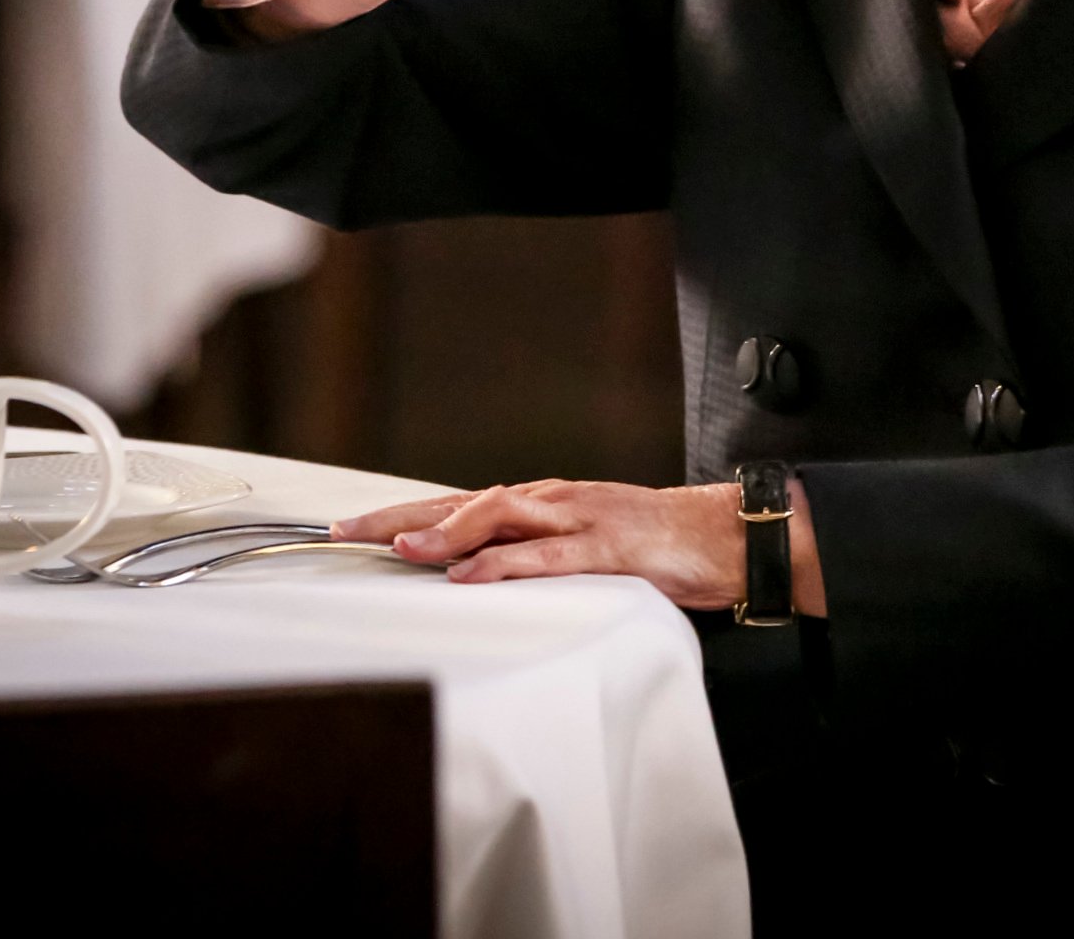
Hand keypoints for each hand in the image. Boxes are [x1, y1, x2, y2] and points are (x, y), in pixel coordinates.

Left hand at [333, 478, 825, 616]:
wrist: (726, 533)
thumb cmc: (656, 543)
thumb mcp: (584, 545)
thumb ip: (535, 553)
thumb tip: (476, 573)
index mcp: (544, 502)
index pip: (460, 504)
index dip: (405, 515)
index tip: (351, 530)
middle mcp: (553, 501)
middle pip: (464, 502)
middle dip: (403, 516)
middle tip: (347, 533)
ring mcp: (580, 519)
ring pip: (500, 517)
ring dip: (446, 530)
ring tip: (400, 546)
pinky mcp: (609, 547)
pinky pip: (548, 555)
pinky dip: (506, 562)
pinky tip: (471, 574)